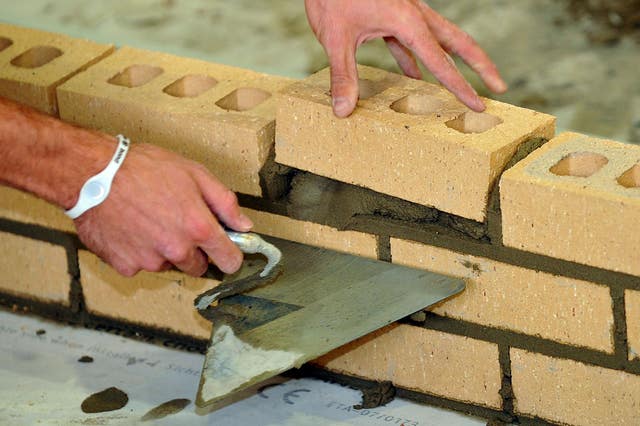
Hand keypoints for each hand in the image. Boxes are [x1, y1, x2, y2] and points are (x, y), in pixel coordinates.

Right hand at [75, 142, 252, 276]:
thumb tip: (244, 225)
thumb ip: (224, 203)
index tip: (226, 250)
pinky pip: (140, 266)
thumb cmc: (144, 168)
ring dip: (164, 251)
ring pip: (168, 265)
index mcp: (199, 228)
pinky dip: (138, 252)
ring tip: (149, 220)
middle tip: (178, 224)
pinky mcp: (125, 266)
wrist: (93, 174)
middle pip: (198, 267)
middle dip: (194, 251)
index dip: (230, 255)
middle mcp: (177, 250)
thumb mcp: (194, 174)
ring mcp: (150, 261)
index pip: (229, 261)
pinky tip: (130, 229)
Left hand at [304, 0, 506, 116]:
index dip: (461, 87)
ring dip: (453, 62)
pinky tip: (414, 77)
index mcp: (407, 21)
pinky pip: (411, 41)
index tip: (479, 105)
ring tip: (462, 85)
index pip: (441, 62)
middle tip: (499, 88)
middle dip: (481, 66)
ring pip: (439, 40)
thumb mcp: (335, 37)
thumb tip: (344, 110)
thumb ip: (343, 75)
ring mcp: (405, 13)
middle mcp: (413, 15)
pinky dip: (415, 60)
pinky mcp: (392, 14)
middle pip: (458, 42)